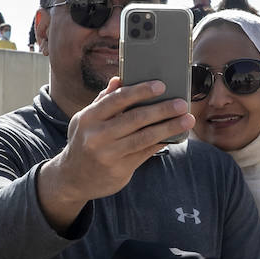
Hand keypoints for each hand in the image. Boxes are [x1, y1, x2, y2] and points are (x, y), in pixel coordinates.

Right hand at [38, 79, 194, 230]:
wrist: (72, 179)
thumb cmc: (84, 142)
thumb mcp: (85, 120)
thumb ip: (103, 101)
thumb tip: (119, 79)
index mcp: (88, 118)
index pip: (118, 99)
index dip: (141, 91)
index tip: (161, 85)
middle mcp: (97, 136)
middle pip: (135, 119)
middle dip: (162, 110)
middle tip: (182, 104)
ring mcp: (108, 154)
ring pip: (144, 138)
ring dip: (169, 127)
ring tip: (186, 120)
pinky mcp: (119, 170)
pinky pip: (145, 153)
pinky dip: (162, 143)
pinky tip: (175, 136)